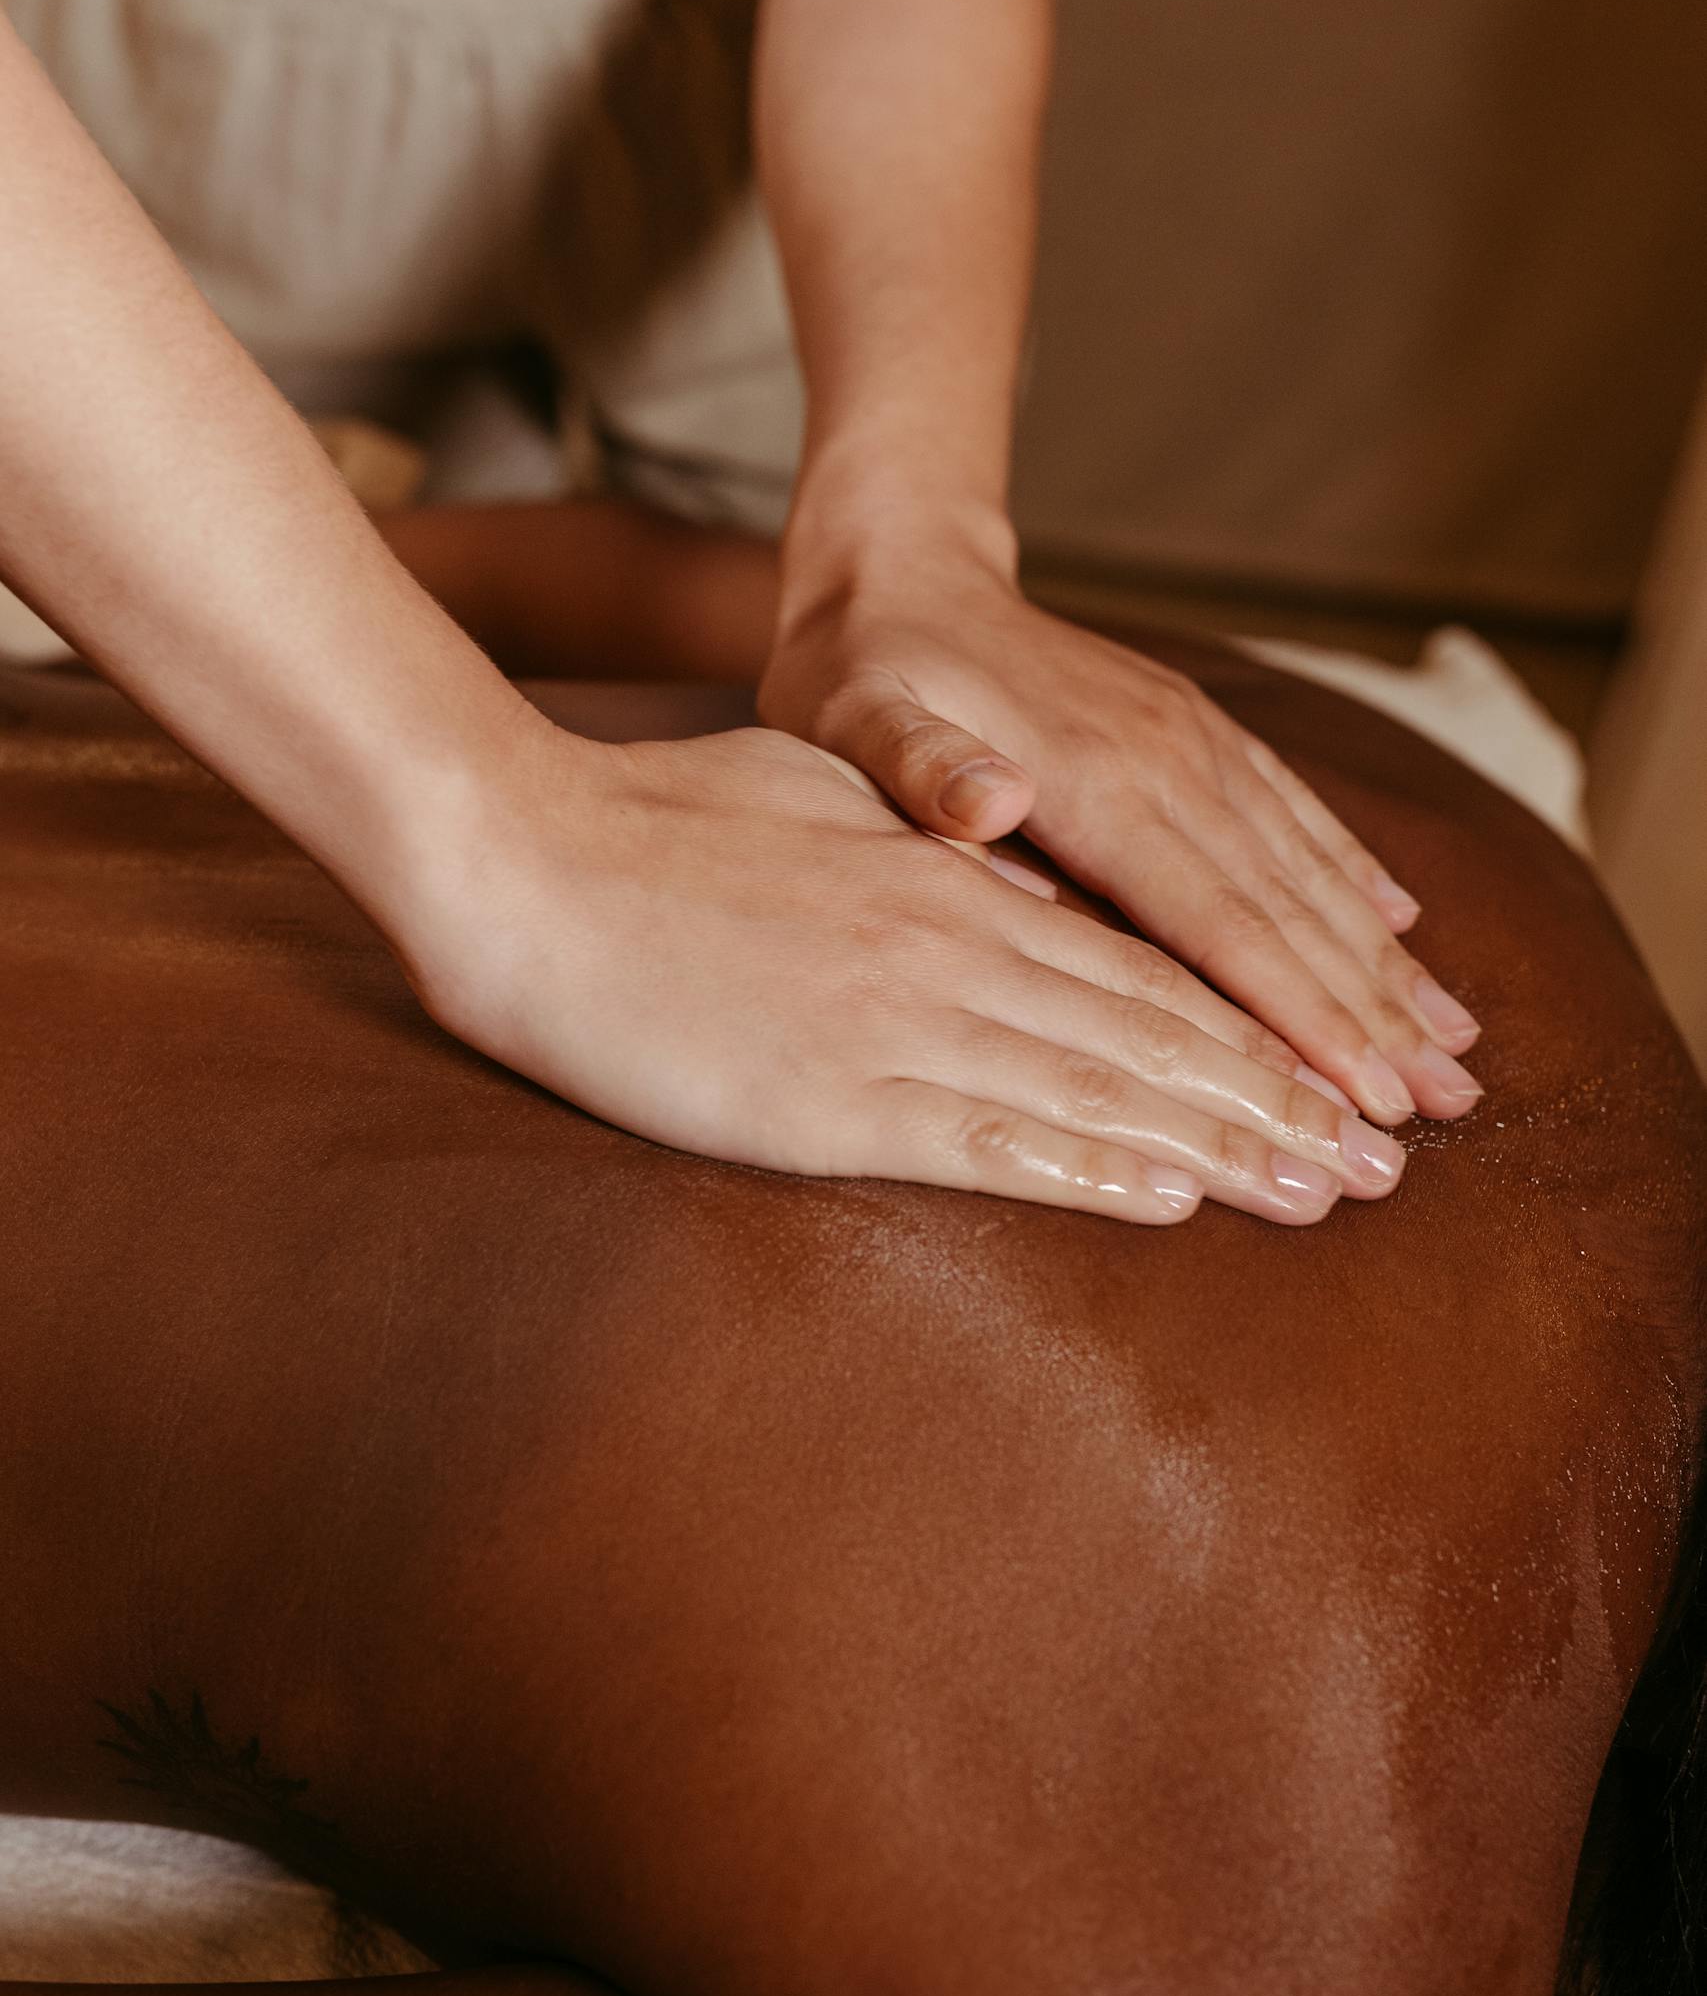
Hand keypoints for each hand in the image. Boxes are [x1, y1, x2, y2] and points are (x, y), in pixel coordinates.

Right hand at [395, 717, 1408, 1228]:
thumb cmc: (657, 820)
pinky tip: (1174, 1198)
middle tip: (1386, 1160)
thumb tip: (1000, 867)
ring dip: (1223, 1145)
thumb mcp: (818, 797)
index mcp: (952, 879)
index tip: (1331, 1072)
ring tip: (1326, 1192)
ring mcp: (898, 1023)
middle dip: (1278, 1098)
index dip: (1247, 1023)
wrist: (522, 862)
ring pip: (1101, 1088)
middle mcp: (954, 946)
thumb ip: (925, 845)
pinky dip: (1095, 1169)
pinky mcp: (831, 1100)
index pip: (1137, 963)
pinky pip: (991, 1139)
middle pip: (1152, 1031)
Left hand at [759, 549, 1482, 1129]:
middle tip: (1447, 1112)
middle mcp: (1168, 763)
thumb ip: (918, 766)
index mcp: (1096, 785)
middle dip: (1375, 1018)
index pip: (1220, 925)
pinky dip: (1353, 877)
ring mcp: (1190, 742)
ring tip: (1454, 1049)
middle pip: (1290, 912)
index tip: (1361, 1098)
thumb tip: (989, 798)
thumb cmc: (863, 671)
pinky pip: (1293, 814)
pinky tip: (1399, 927)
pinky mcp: (1192, 730)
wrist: (900, 572)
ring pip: (1310, 871)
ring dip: (1386, 963)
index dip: (1297, 1017)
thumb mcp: (856, 718)